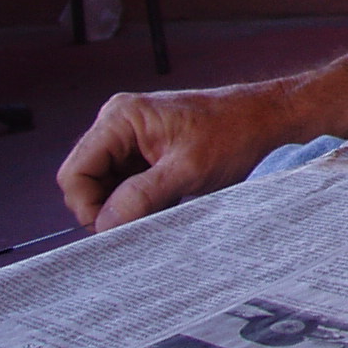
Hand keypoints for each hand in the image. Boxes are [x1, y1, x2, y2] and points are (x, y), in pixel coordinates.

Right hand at [56, 80, 303, 230]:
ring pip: (107, 189)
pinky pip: (128, 187)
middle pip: (86, 182)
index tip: (117, 229)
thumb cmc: (237, 133)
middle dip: (108, 209)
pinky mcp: (150, 155)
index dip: (88, 207)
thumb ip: (140, 197)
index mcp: (120, 118)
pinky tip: (168, 205)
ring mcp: (133, 140)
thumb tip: (103, 226)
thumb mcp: (187, 170)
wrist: (273, 120)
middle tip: (142, 223)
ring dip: (126, 208)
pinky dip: (141, 203)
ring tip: (163, 210)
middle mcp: (120, 125)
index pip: (74, 175)